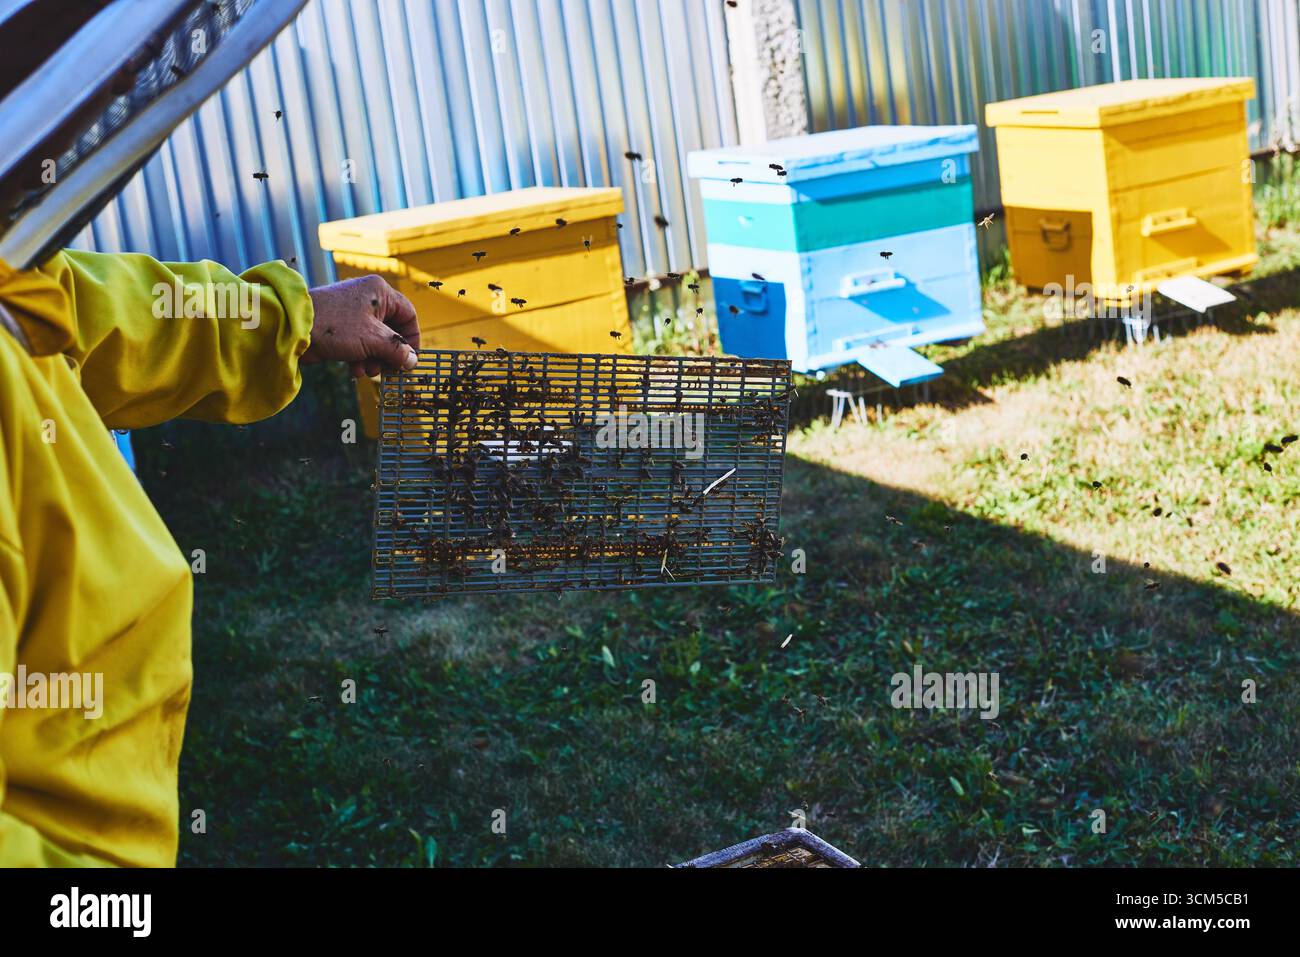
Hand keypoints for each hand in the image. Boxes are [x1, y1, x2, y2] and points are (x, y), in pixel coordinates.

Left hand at [302, 275, 419, 377]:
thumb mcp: (372, 339)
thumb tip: (413, 360)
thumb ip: (396, 350)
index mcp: (380, 292)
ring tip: (366, 371)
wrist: (292, 327)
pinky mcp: (340, 325)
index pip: (408, 314)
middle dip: (388, 353)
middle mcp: (368, 298)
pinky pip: (359, 342)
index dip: (411, 338)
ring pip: (374, 339)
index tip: (409, 358)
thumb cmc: (334, 326)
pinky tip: (353, 369)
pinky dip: (360, 357)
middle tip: (386, 370)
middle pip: (391, 330)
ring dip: (374, 359)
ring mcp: (352, 312)